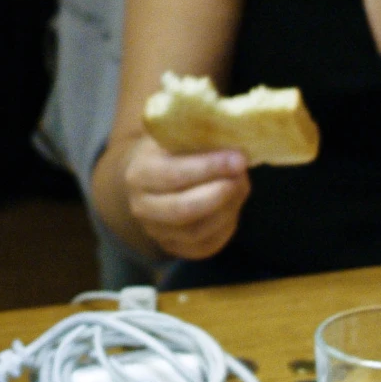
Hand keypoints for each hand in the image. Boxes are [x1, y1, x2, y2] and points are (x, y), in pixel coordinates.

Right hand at [122, 136, 249, 260]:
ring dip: (226, 210)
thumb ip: (201, 137)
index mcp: (139, 173)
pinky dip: (226, 228)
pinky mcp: (173, 247)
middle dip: (220, 194)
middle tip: (241, 177)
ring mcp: (156, 231)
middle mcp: (141, 206)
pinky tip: (234, 205)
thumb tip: (237, 146)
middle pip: (183, 209)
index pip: (174, 175)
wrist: (150, 176)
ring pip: (196, 231)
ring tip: (240, 187)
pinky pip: (205, 246)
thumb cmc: (170, 149)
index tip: (239, 159)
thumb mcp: (178, 135)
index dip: (210, 168)